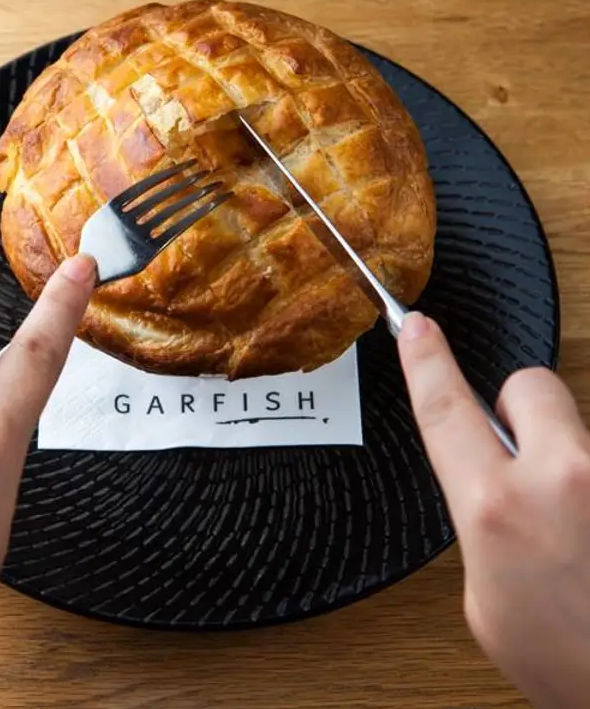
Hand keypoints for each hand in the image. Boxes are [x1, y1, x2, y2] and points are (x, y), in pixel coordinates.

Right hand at [398, 312, 589, 708]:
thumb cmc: (568, 660)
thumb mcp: (483, 597)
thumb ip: (481, 519)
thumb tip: (490, 483)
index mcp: (497, 509)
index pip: (445, 408)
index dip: (424, 360)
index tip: (416, 327)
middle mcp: (563, 480)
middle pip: (527, 383)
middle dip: (515, 407)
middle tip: (520, 455)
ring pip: (573, 421)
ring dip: (563, 452)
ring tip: (570, 513)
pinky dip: (588, 482)